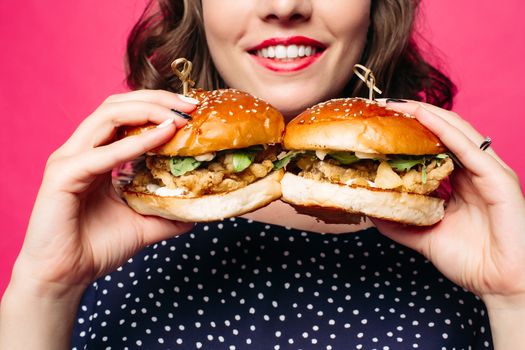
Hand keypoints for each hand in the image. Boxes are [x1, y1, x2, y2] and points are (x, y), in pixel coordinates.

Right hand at [10, 90, 196, 294]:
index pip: (126, 115)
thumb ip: (169, 209)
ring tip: (180, 116)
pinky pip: (104, 153)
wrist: (66, 276)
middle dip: (157, 99)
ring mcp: (69, 159)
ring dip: (148, 110)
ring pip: (108, 115)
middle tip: (190, 105)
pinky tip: (164, 135)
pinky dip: (136, 142)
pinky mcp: (63, 176)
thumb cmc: (98, 247)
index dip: (159, 106)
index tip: (192, 111)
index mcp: (97, 154)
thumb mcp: (144, 222)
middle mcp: (81, 150)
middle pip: (118, 105)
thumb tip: (199, 206)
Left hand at [372, 100, 524, 303]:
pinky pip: (468, 148)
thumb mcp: (424, 237)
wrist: (503, 285)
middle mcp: (476, 171)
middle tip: (382, 106)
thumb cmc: (472, 262)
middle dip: (413, 116)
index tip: (380, 123)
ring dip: (425, 114)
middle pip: (443, 132)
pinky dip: (444, 129)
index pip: (434, 146)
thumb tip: (372, 210)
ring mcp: (489, 172)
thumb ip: (400, 222)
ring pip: (456, 131)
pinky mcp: (499, 179)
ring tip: (397, 105)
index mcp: (462, 182)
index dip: (409, 132)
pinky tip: (423, 115)